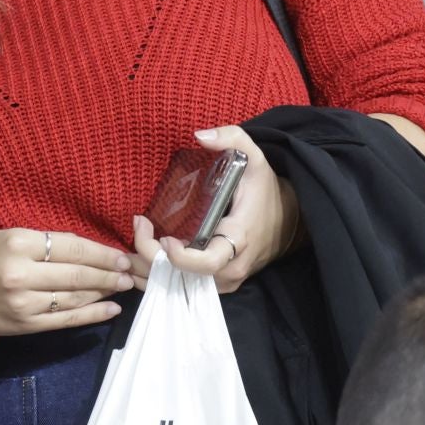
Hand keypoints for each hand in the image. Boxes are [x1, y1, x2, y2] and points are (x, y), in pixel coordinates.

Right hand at [0, 229, 133, 335]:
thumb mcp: (8, 236)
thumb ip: (45, 243)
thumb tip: (89, 251)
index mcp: (18, 243)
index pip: (71, 247)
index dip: (101, 252)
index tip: (120, 255)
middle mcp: (21, 274)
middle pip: (77, 274)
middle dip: (109, 273)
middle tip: (130, 272)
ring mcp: (23, 304)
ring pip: (74, 298)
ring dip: (104, 292)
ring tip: (123, 286)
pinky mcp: (24, 326)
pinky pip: (66, 321)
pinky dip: (92, 315)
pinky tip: (110, 308)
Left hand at [132, 126, 300, 294]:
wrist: (290, 221)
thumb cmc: (266, 191)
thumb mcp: (255, 159)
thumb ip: (232, 138)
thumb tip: (199, 135)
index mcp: (237, 239)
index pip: (207, 263)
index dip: (181, 258)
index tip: (164, 238)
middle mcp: (229, 269)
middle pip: (182, 276)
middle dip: (150, 255)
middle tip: (138, 224)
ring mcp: (222, 282)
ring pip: (177, 288)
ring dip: (148, 267)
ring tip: (135, 237)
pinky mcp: (216, 286)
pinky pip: (182, 289)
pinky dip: (158, 275)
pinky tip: (143, 254)